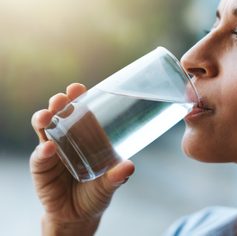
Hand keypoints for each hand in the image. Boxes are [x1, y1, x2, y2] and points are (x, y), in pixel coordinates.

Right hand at [30, 83, 134, 235]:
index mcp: (86, 135)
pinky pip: (39, 157)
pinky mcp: (41, 168)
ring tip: (47, 117)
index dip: (77, 97)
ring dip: (44, 119)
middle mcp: (67, 138)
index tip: (78, 88)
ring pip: (44, 129)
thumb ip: (118, 176)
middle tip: (61, 99)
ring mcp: (52, 151)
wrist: (79, 215)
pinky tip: (48, 149)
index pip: (80, 111)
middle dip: (58, 103)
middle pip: (59, 114)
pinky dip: (42, 152)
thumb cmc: (96, 192)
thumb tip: (130, 165)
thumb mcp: (109, 183)